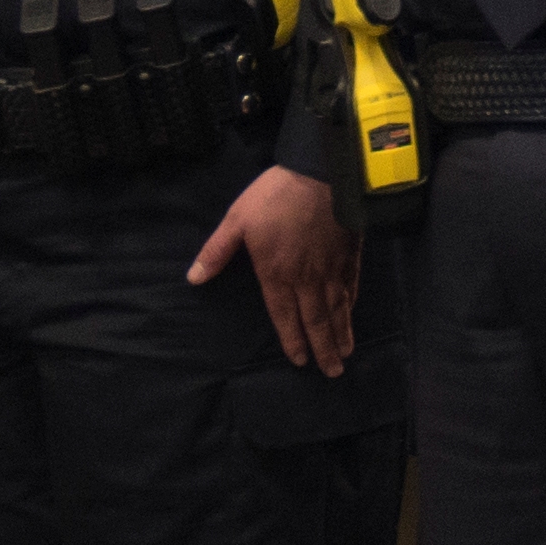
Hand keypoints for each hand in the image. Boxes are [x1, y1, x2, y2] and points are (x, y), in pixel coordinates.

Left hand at [189, 165, 362, 376]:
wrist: (321, 172)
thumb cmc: (275, 195)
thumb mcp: (237, 219)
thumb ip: (217, 251)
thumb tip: (193, 278)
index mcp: (276, 274)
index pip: (284, 315)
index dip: (293, 340)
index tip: (300, 361)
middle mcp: (306, 278)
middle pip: (316, 320)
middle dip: (323, 348)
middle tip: (331, 372)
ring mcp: (331, 267)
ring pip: (337, 308)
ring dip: (341, 333)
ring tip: (345, 354)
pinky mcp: (349, 253)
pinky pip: (351, 285)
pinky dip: (351, 303)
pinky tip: (352, 313)